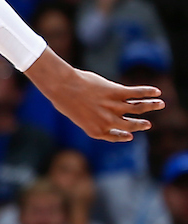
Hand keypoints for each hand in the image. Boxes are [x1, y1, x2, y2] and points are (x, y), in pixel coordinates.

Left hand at [28, 52, 162, 141]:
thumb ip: (88, 116)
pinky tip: (156, 91)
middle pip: (131, 124)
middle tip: (148, 124)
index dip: (122, 136)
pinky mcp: (116, 92)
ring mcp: (113, 107)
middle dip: (141, 125)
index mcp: (95, 130)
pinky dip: (148, 92)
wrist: (63, 87)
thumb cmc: (64, 99)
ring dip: (152, 105)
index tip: (130, 136)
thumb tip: (95, 110)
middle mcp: (108, 121)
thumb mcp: (75, 113)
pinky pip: (137, 93)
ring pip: (139, 108)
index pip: (114, 136)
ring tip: (160, 104)